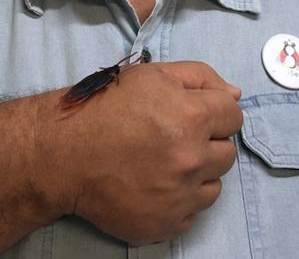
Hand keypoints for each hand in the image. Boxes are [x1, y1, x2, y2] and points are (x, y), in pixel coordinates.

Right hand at [35, 61, 242, 244]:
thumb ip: (198, 77)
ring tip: (162, 160)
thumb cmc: (104, 107)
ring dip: (196, 172)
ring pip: (213, 184)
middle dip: (207, 141)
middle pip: (227, 151)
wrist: (63, 152)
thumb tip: (235, 94)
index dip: (216, 110)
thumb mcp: (149, 75)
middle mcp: (191, 159)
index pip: (234, 114)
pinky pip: (193, 211)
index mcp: (189, 117)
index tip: (195, 113)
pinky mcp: (168, 224)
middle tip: (174, 136)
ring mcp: (180, 196)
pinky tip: (153, 183)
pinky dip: (179, 198)